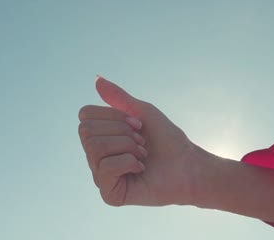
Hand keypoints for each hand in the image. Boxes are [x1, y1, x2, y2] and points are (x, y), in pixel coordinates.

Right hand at [78, 77, 198, 205]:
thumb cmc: (167, 140)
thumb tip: (97, 79)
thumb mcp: (142, 112)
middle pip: (87, 131)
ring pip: (95, 147)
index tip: (137, 125)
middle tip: (141, 142)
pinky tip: (141, 168)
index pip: (85, 115)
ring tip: (142, 155)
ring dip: (128, 146)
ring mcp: (101, 176)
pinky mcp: (109, 195)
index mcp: (101, 137)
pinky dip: (129, 162)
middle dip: (122, 131)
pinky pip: (105, 168)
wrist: (188, 165)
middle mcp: (96, 157)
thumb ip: (119, 98)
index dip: (113, 116)